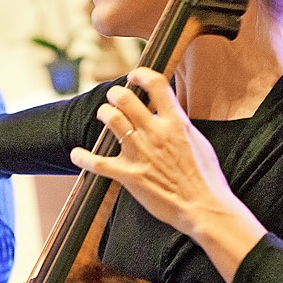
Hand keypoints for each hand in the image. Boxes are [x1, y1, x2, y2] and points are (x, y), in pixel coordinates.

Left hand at [69, 66, 264, 282]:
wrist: (203, 207)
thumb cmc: (206, 177)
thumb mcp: (197, 141)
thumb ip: (180, 124)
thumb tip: (171, 111)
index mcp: (176, 122)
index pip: (156, 84)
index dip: (140, 75)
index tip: (134, 77)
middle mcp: (155, 133)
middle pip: (125, 98)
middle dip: (115, 94)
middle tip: (114, 98)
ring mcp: (140, 154)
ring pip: (111, 120)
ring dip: (103, 114)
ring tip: (104, 115)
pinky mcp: (129, 176)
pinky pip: (97, 163)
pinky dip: (82, 158)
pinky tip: (76, 154)